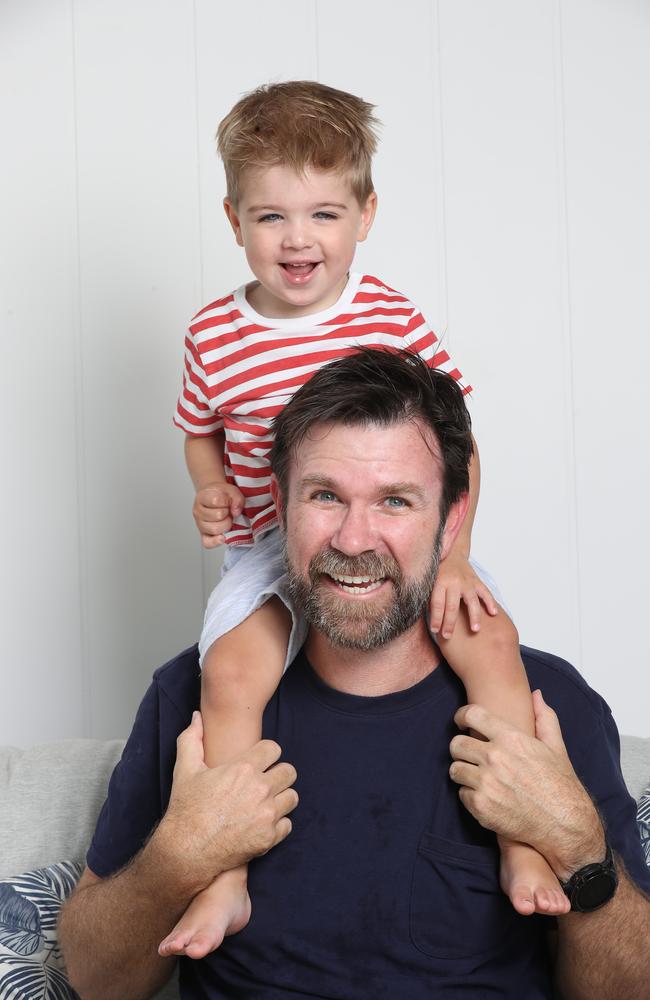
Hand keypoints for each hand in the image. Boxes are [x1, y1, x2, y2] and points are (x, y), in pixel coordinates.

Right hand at [157, 713, 297, 892]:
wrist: (186, 851)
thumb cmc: (186, 809)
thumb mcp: (184, 769)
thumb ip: (191, 738)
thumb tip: (197, 717)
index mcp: (243, 768)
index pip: (274, 749)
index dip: (267, 754)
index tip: (260, 762)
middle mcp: (259, 789)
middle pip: (289, 771)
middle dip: (278, 774)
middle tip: (265, 782)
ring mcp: (266, 814)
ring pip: (292, 797)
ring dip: (281, 798)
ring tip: (266, 802)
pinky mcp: (269, 837)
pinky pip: (287, 824)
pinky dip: (278, 824)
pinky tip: (263, 822)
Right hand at [193, 483, 244, 547]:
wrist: (215, 498)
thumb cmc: (221, 495)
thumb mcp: (231, 490)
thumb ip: (236, 498)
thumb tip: (236, 512)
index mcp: (202, 497)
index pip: (216, 500)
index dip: (226, 501)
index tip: (228, 500)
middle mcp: (198, 511)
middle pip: (218, 516)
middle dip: (227, 513)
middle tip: (227, 511)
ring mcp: (200, 524)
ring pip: (215, 529)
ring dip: (225, 524)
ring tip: (225, 519)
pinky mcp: (204, 535)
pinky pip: (207, 543)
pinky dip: (216, 541)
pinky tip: (222, 537)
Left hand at [429, 550, 497, 637]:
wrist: (451, 552)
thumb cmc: (438, 571)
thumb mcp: (430, 581)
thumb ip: (429, 597)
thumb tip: (428, 618)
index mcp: (439, 582)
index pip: (437, 604)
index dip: (436, 618)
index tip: (435, 631)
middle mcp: (454, 581)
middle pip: (452, 606)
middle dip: (450, 623)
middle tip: (448, 636)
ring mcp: (467, 581)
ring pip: (472, 601)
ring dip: (474, 616)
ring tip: (475, 630)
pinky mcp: (477, 581)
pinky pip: (485, 592)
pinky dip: (490, 603)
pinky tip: (494, 613)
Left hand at [449, 690, 604, 880]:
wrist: (564, 825)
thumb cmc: (560, 785)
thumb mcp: (556, 747)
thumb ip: (544, 717)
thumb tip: (536, 694)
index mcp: (511, 739)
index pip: (471, 714)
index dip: (461, 716)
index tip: (460, 722)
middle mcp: (495, 758)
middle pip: (456, 743)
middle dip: (460, 747)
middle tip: (469, 754)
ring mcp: (486, 783)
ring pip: (454, 769)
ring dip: (463, 771)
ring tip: (476, 775)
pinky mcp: (481, 806)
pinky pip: (461, 793)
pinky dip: (470, 795)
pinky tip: (485, 795)